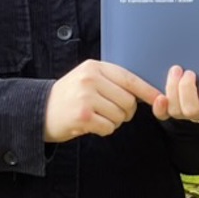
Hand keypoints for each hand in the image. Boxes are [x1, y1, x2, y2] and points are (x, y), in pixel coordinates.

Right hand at [44, 60, 160, 142]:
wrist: (38, 111)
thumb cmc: (69, 97)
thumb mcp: (87, 79)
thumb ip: (111, 81)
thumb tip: (143, 93)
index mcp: (95, 67)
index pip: (129, 78)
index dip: (147, 90)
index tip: (160, 99)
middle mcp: (90, 79)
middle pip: (128, 101)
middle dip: (125, 112)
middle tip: (111, 113)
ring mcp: (86, 97)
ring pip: (120, 116)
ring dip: (113, 122)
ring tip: (97, 117)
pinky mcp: (82, 116)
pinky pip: (109, 127)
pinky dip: (104, 130)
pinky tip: (90, 125)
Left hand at [151, 51, 198, 123]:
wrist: (195, 89)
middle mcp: (198, 114)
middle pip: (192, 110)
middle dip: (187, 89)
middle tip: (187, 72)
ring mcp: (181, 115)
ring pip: (175, 111)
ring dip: (173, 90)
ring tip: (175, 71)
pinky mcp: (166, 112)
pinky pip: (161, 113)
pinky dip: (159, 105)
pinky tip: (158, 94)